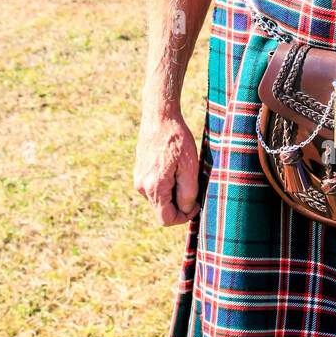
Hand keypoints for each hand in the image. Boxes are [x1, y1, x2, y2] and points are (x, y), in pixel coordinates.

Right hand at [133, 108, 200, 226]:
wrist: (160, 117)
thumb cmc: (177, 139)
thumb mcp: (190, 167)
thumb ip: (188, 193)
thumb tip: (185, 210)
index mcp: (154, 187)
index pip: (166, 219)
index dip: (184, 217)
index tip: (196, 204)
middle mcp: (142, 187)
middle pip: (163, 210)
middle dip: (179, 204)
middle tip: (192, 183)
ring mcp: (139, 179)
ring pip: (160, 199)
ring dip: (174, 193)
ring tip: (184, 171)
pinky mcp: (140, 172)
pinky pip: (155, 188)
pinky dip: (167, 184)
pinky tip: (175, 166)